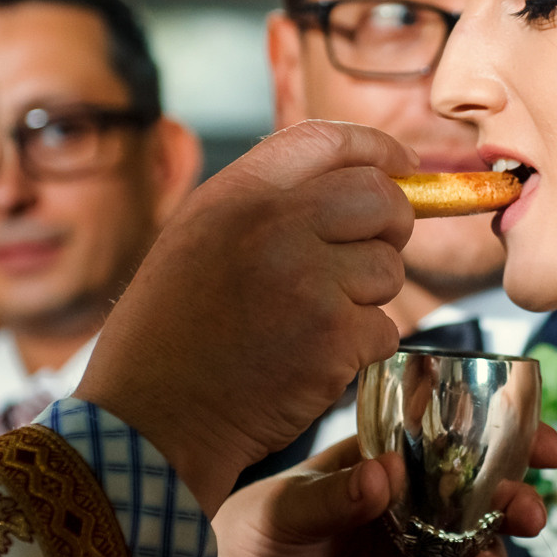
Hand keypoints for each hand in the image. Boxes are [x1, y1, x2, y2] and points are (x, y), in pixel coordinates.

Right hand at [74, 121, 416, 514]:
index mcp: (236, 194)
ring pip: (388, 270)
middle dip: (392, 226)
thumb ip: (267, 204)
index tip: (403, 166)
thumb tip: (359, 182)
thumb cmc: (173, 334)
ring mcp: (310, 282)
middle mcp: (275, 226)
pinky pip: (385, 329)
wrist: (153, 416)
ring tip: (311, 323)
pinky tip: (312, 361)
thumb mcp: (197, 238)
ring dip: (367, 298)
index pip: (327, 140)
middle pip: (380, 199)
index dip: (377, 149)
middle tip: (370, 255)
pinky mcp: (334, 339)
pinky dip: (360, 349)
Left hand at [174, 426, 556, 556]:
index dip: (506, 433)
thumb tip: (385, 477)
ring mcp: (423, 553)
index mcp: (386, 461)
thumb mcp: (286, 508)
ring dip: (501, 550)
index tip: (545, 439)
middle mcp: (415, 504)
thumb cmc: (252, 538)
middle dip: (514, 495)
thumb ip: (336, 495)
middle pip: (482, 492)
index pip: (454, 436)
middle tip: (523, 508)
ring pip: (483, 544)